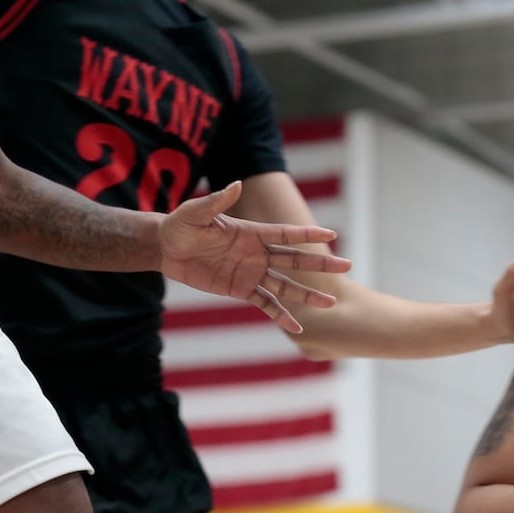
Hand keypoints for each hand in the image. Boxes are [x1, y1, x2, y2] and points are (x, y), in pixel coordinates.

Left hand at [158, 180, 351, 333]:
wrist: (165, 248)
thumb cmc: (180, 225)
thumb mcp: (195, 212)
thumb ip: (217, 201)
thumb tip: (236, 184)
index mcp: (250, 233)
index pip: (284, 233)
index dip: (306, 234)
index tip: (332, 234)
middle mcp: (256, 253)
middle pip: (293, 260)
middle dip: (319, 263)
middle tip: (347, 265)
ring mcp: (250, 273)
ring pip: (285, 285)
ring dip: (306, 295)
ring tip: (330, 303)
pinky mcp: (240, 289)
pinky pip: (265, 304)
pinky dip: (281, 316)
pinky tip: (298, 328)